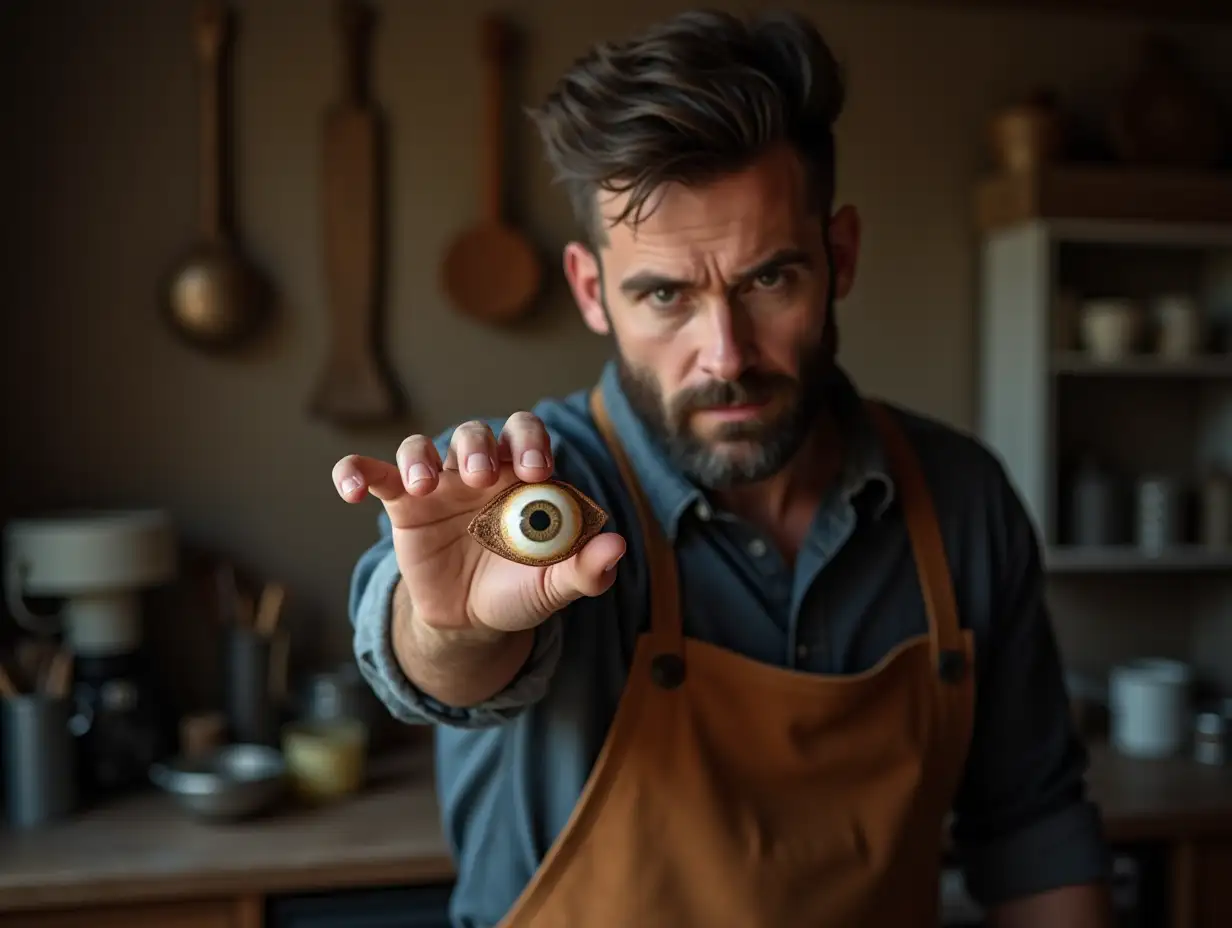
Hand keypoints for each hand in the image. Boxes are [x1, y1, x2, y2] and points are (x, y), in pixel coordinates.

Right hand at [333, 412, 625, 635]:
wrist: (472, 620)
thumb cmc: (519, 589)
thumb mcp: (554, 586)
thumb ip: (587, 568)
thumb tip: (617, 546)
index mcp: (522, 477)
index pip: (527, 436)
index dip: (530, 443)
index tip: (534, 472)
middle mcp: (480, 469)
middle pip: (475, 433)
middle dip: (476, 446)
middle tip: (478, 475)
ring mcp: (438, 483)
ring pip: (422, 446)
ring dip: (420, 456)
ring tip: (424, 484)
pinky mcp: (401, 502)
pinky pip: (372, 473)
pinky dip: (355, 471)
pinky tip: (348, 487)